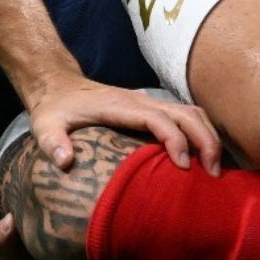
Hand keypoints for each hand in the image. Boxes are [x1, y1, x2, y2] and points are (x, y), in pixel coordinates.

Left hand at [27, 73, 220, 174]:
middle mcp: (140, 101)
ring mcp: (148, 103)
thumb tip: (65, 161)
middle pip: (187, 114)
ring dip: (208, 137)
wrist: (56, 85)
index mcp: (120, 105)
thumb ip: (52, 142)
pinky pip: (186, 117)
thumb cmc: (53, 109)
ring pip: (192, 113)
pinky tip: (203, 160)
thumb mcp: (44, 126)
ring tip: (214, 170)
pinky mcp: (150, 109)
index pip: (158, 118)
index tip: (184, 166)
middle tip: (213, 174)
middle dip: (206, 141)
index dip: (175, 139)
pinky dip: (201, 134)